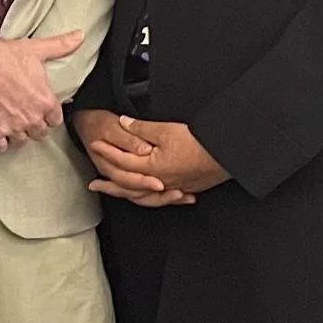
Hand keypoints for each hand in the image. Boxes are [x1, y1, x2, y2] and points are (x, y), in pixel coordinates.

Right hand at [0, 30, 85, 149]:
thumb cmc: (5, 56)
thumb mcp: (36, 49)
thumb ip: (60, 46)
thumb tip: (80, 36)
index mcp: (45, 101)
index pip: (55, 120)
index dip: (48, 115)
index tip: (40, 109)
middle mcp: (32, 118)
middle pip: (40, 133)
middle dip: (34, 126)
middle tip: (26, 117)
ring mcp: (12, 126)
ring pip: (21, 141)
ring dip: (18, 134)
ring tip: (12, 125)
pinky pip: (1, 146)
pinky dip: (0, 140)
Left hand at [81, 111, 223, 204]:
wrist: (227, 154)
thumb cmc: (198, 143)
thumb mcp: (166, 130)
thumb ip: (141, 128)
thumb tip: (123, 123)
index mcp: (151, 168)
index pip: (122, 161)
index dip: (107, 153)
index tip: (95, 146)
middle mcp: (160, 182)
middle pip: (128, 186)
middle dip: (110, 185)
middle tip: (95, 185)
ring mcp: (173, 188)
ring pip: (144, 197)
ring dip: (128, 194)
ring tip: (118, 193)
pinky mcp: (187, 189)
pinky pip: (162, 199)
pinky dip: (151, 199)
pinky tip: (151, 196)